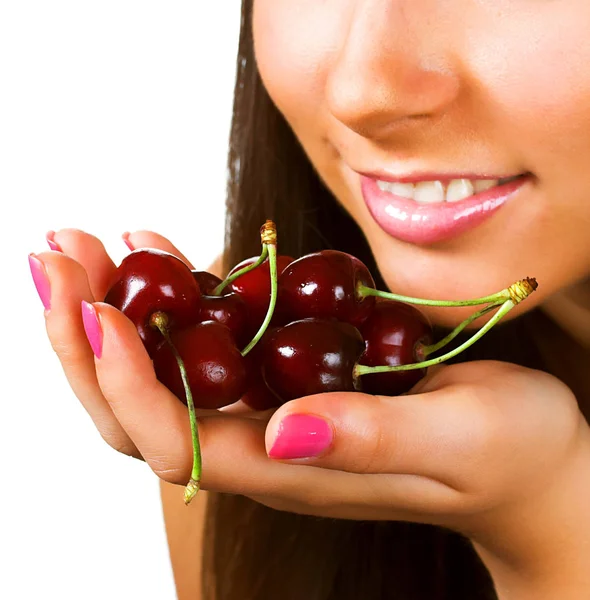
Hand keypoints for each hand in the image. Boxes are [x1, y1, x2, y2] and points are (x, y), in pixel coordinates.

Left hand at [33, 229, 589, 595]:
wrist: (530, 460)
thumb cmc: (508, 454)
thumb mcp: (457, 443)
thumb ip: (374, 441)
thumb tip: (285, 427)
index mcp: (293, 471)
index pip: (176, 439)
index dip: (126, 377)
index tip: (96, 306)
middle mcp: (266, 445)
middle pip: (142, 407)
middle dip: (87, 337)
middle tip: (56, 256)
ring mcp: (272, 410)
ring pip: (163, 370)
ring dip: (113, 307)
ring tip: (83, 243)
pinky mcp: (290, 376)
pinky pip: (211, 339)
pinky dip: (174, 293)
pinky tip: (155, 249)